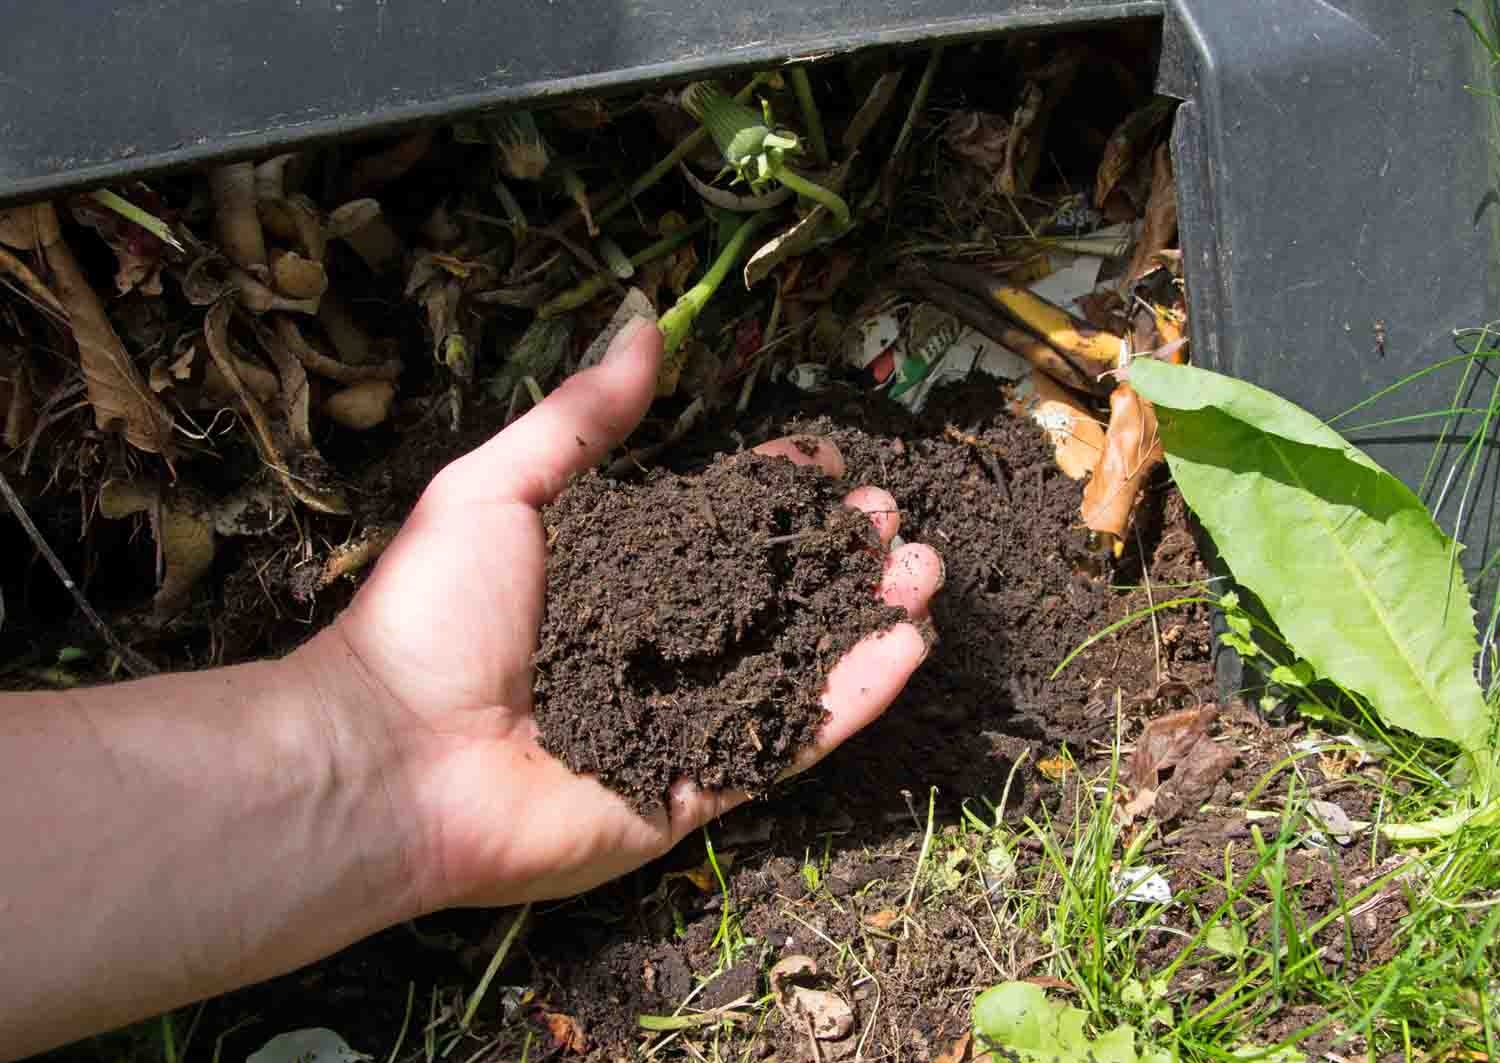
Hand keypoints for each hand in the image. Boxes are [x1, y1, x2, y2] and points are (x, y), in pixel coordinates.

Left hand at [317, 318, 942, 910]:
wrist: (389, 759)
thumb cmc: (432, 616)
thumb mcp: (500, 488)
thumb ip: (582, 416)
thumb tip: (645, 321)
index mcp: (610, 578)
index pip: (713, 528)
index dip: (769, 494)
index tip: (820, 460)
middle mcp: (653, 646)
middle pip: (768, 593)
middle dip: (834, 550)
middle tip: (889, 517)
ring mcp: (677, 721)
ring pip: (794, 664)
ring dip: (864, 616)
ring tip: (924, 571)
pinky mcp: (693, 791)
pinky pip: (787, 744)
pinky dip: (851, 700)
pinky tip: (907, 649)